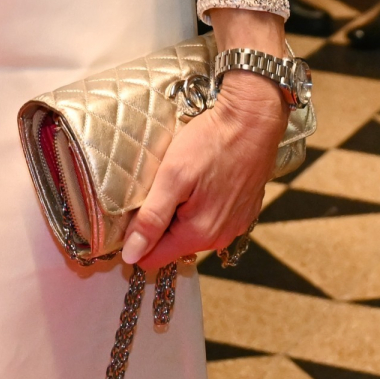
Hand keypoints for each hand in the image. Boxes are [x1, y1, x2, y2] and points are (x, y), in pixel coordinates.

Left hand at [122, 7, 291, 266]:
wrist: (253, 120)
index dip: (134, 242)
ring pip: (191, 232)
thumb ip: (151, 219)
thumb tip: (130, 256)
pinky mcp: (243, 212)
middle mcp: (218, 238)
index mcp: (198, 234)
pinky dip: (198, 207)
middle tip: (150, 190)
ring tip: (173, 183)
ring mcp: (234, 226)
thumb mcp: (172, 177)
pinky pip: (211, 220)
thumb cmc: (210, 143)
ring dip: (177, 215)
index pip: (153, 258)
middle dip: (156, 226)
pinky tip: (196, 183)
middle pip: (173, 246)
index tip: (125, 217)